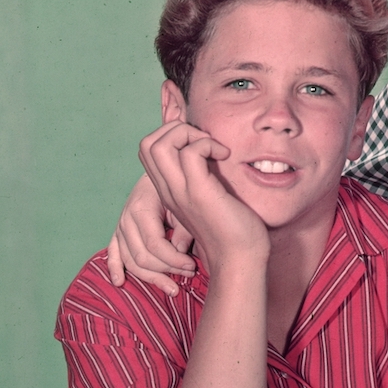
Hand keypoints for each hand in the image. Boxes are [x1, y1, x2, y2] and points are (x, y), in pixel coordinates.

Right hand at [107, 173, 195, 294]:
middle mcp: (126, 220)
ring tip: (172, 289)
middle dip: (167, 270)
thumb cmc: (176, 188)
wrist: (160, 173)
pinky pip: (113, 254)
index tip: (192, 267)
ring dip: (151, 278)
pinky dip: (115, 268)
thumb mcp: (183, 203)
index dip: (174, 261)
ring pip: (130, 261)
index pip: (154, 245)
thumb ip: (183, 228)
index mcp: (141, 209)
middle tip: (189, 275)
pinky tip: (120, 282)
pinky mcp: (118, 232)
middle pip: (141, 257)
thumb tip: (180, 254)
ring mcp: (120, 227)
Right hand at [137, 119, 268, 270]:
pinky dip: (207, 144)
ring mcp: (180, 192)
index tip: (200, 142)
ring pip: (158, 144)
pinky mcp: (198, 193)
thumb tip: (214, 151)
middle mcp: (168, 191)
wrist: (240, 260)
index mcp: (169, 191)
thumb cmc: (233, 229)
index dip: (170, 134)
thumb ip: (204, 176)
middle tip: (204, 141)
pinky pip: (190, 153)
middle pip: (146, 143)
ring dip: (188, 134)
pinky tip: (224, 156)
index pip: (148, 150)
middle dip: (175, 128)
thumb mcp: (211, 197)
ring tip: (212, 147)